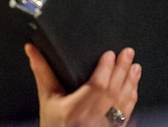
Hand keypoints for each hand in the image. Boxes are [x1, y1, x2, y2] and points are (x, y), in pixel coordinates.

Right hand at [25, 43, 139, 126]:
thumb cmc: (53, 126)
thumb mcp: (46, 99)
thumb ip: (42, 72)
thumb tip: (32, 49)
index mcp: (75, 111)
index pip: (96, 86)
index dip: (106, 69)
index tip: (109, 54)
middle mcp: (92, 120)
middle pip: (113, 92)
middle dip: (122, 70)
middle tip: (128, 53)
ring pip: (123, 103)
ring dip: (131, 83)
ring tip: (135, 67)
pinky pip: (126, 115)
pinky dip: (131, 100)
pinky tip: (134, 88)